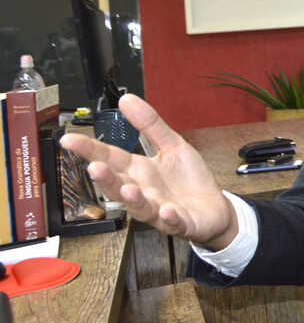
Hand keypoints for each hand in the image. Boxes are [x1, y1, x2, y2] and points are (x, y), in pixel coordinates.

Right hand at [59, 94, 237, 249]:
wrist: (215, 208)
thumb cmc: (189, 180)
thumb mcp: (172, 145)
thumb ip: (150, 124)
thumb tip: (126, 99)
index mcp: (140, 171)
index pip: (110, 158)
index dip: (89, 149)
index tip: (69, 139)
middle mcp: (144, 192)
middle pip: (118, 186)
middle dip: (106, 179)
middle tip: (94, 167)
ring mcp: (160, 210)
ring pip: (140, 207)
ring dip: (133, 199)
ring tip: (128, 189)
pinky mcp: (181, 222)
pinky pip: (173, 222)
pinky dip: (169, 218)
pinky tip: (167, 210)